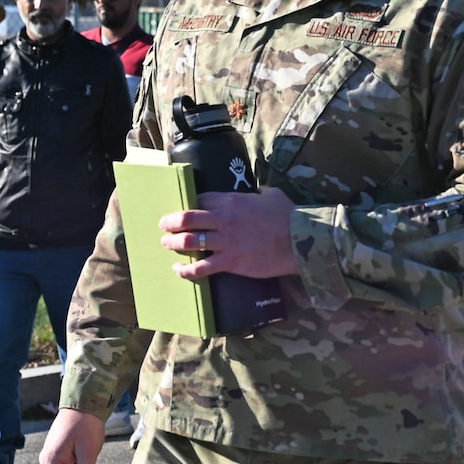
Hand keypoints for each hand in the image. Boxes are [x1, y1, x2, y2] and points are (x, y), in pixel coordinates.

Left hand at [159, 189, 298, 280]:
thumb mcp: (271, 195)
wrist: (299, 241)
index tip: (183, 210)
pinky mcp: (231, 262)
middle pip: (187, 218)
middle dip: (171, 222)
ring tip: (167, 244)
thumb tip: (258, 193)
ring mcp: (226, 241)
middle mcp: (224, 219)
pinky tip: (179, 270)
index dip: (188, 205)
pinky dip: (187, 270)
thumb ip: (258, 193)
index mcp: (231, 201)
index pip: (199, 199)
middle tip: (164, 226)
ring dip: (174, 243)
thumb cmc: (288, 216)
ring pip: (189, 241)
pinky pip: (201, 267)